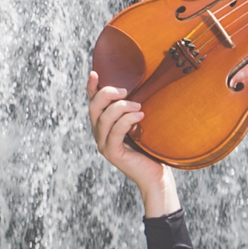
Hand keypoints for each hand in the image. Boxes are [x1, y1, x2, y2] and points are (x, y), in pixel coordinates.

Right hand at [85, 70, 182, 216]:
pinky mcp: (112, 153)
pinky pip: (115, 131)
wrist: (156, 175)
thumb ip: (135, 109)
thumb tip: (143, 86)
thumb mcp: (142, 124)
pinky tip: (140, 116)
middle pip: (93, 107)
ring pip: (104, 118)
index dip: (91, 87)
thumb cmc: (151, 149)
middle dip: (107, 94)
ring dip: (121, 107)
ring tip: (138, 107)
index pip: (93, 103)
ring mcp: (104, 144)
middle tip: (126, 91)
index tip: (95, 73)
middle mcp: (100, 134)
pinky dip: (127, 120)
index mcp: (104, 125)